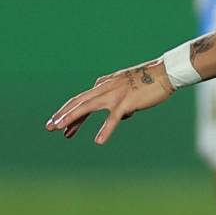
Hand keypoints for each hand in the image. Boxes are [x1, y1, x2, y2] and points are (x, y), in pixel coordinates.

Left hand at [46, 61, 174, 145]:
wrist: (166, 72)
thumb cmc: (150, 80)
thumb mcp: (128, 87)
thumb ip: (121, 98)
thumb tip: (122, 115)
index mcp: (104, 85)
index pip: (81, 99)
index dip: (68, 112)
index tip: (58, 124)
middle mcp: (105, 88)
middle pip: (78, 102)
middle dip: (62, 115)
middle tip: (49, 127)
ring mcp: (115, 94)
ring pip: (88, 107)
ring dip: (73, 119)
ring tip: (62, 131)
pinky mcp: (127, 102)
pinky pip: (113, 118)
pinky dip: (105, 129)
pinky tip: (98, 141)